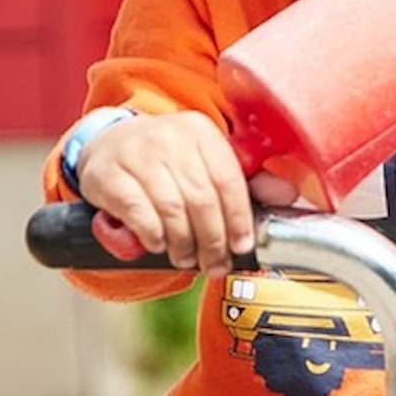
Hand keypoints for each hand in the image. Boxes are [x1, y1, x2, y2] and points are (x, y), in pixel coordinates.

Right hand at [71, 111, 266, 273]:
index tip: (242, 247)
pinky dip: (153, 235)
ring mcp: (136, 153)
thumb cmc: (164, 162)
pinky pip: (138, 212)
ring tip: (186, 258)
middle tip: (214, 264)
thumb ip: (246, 182)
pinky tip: (158, 244)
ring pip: (172, 209)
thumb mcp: (204, 163)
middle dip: (213, 241)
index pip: (229, 181)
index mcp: (200, 131)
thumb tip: (287, 194)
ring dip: (183, 244)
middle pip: (202, 200)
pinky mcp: (108, 174)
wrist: (107, 147)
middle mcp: (169, 136)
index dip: (239, 220)